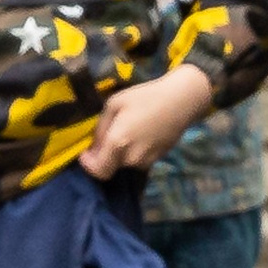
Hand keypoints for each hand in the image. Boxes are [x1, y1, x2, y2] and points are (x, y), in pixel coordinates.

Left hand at [81, 62, 214, 181]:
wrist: (181, 100)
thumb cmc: (145, 97)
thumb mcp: (114, 104)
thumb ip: (101, 128)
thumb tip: (95, 145)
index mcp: (118, 143)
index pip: (99, 171)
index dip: (89, 165)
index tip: (85, 153)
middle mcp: (132, 158)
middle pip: (111, 166)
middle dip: (105, 155)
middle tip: (107, 136)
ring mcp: (147, 161)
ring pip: (125, 163)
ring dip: (120, 153)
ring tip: (127, 130)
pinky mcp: (159, 159)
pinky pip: (139, 160)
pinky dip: (134, 151)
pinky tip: (141, 133)